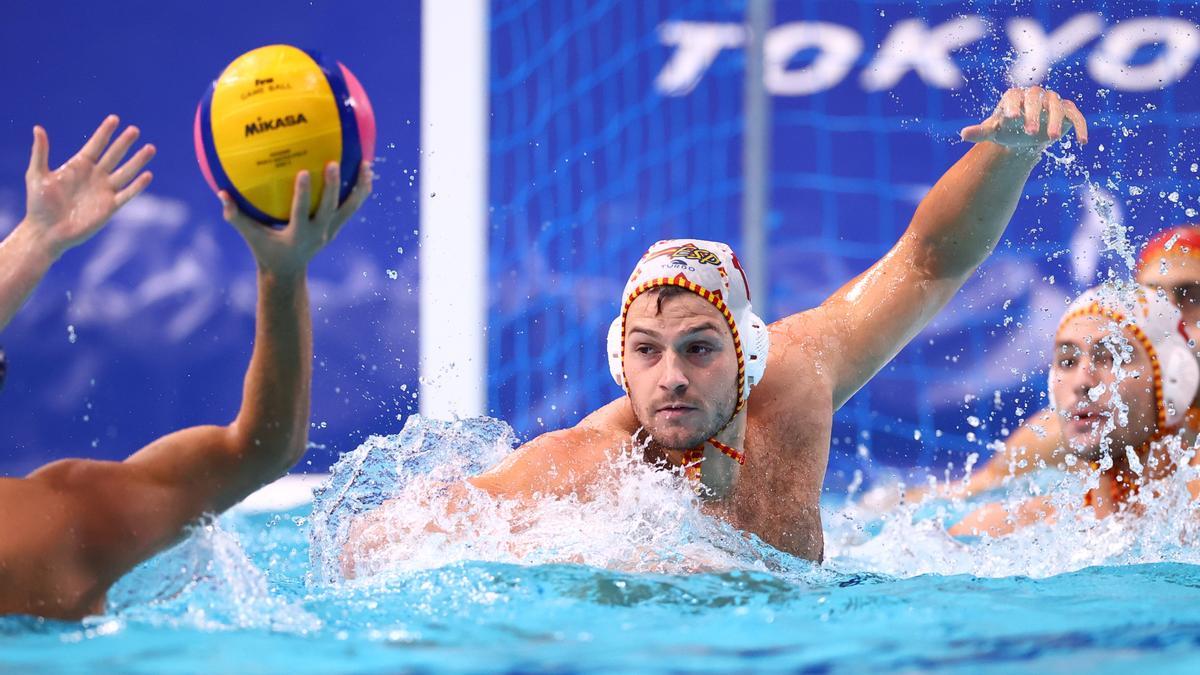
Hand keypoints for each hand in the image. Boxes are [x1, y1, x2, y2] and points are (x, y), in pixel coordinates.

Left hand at [22, 115, 155, 257]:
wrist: (46, 231)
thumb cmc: (39, 204)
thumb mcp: (36, 175)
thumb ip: (40, 152)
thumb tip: (38, 128)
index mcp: (78, 166)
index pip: (95, 145)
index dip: (104, 132)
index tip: (114, 119)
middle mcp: (95, 176)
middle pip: (114, 155)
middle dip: (124, 143)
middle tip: (134, 130)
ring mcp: (104, 191)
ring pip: (125, 172)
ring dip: (138, 161)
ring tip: (150, 148)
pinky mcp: (110, 207)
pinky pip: (127, 194)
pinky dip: (138, 185)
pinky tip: (148, 175)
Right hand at [221, 161, 372, 276]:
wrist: (288, 272)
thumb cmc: (265, 250)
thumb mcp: (250, 236)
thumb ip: (235, 217)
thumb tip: (221, 194)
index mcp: (297, 235)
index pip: (301, 212)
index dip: (303, 193)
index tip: (304, 172)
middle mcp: (318, 233)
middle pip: (329, 209)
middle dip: (333, 187)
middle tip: (334, 163)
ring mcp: (330, 231)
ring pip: (349, 209)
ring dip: (359, 188)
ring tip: (367, 165)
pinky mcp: (336, 228)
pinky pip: (352, 208)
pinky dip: (360, 192)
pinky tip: (367, 172)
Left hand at [960, 86, 1087, 151]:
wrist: (1024, 134)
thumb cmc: (1006, 130)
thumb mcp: (993, 132)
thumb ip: (980, 132)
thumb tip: (962, 134)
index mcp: (1014, 97)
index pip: (1013, 96)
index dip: (1013, 106)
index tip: (1011, 119)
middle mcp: (1035, 95)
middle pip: (1036, 98)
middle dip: (1034, 114)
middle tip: (1030, 132)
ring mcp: (1052, 101)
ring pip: (1057, 106)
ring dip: (1055, 120)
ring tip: (1052, 138)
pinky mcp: (1067, 110)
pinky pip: (1075, 115)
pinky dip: (1080, 126)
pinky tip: (1081, 142)